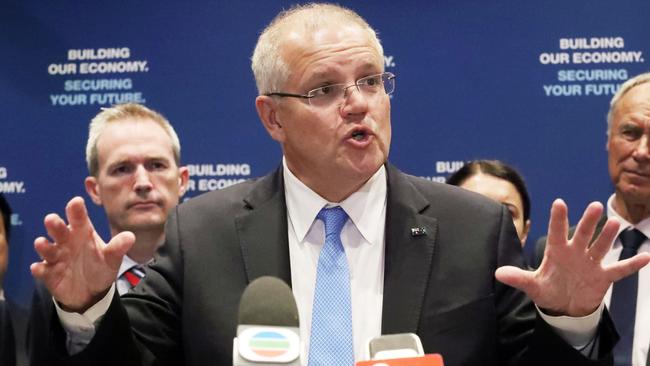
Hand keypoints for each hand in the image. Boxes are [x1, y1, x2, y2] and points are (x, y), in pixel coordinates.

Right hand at [30, 196, 134, 312]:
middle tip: (51, 219)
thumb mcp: (111, 258)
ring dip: (44, 246)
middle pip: (58, 230)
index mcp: (83, 233)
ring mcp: (56, 257)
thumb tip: (130, 237)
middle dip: (54, 225)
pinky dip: (39, 268)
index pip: (79, 219)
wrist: (91, 292)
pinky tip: (38, 268)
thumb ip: (118, 247)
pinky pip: (41, 269)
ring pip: (47, 248)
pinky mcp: (48, 273)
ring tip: (41, 243)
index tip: (76, 202)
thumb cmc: (99, 267)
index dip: (76, 210)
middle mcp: (67, 241)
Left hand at [496, 199, 649, 316]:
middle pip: (582, 234)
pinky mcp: (603, 276)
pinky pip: (620, 269)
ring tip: (615, 223)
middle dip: (588, 222)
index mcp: (556, 252)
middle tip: (595, 206)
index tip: (559, 203)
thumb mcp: (532, 285)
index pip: (556, 232)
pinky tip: (646, 257)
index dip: (558, 219)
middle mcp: (575, 253)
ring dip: (607, 236)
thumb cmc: (548, 290)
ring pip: (601, 246)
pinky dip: (632, 264)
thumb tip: (498, 273)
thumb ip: (518, 278)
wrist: (565, 306)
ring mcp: (590, 263)